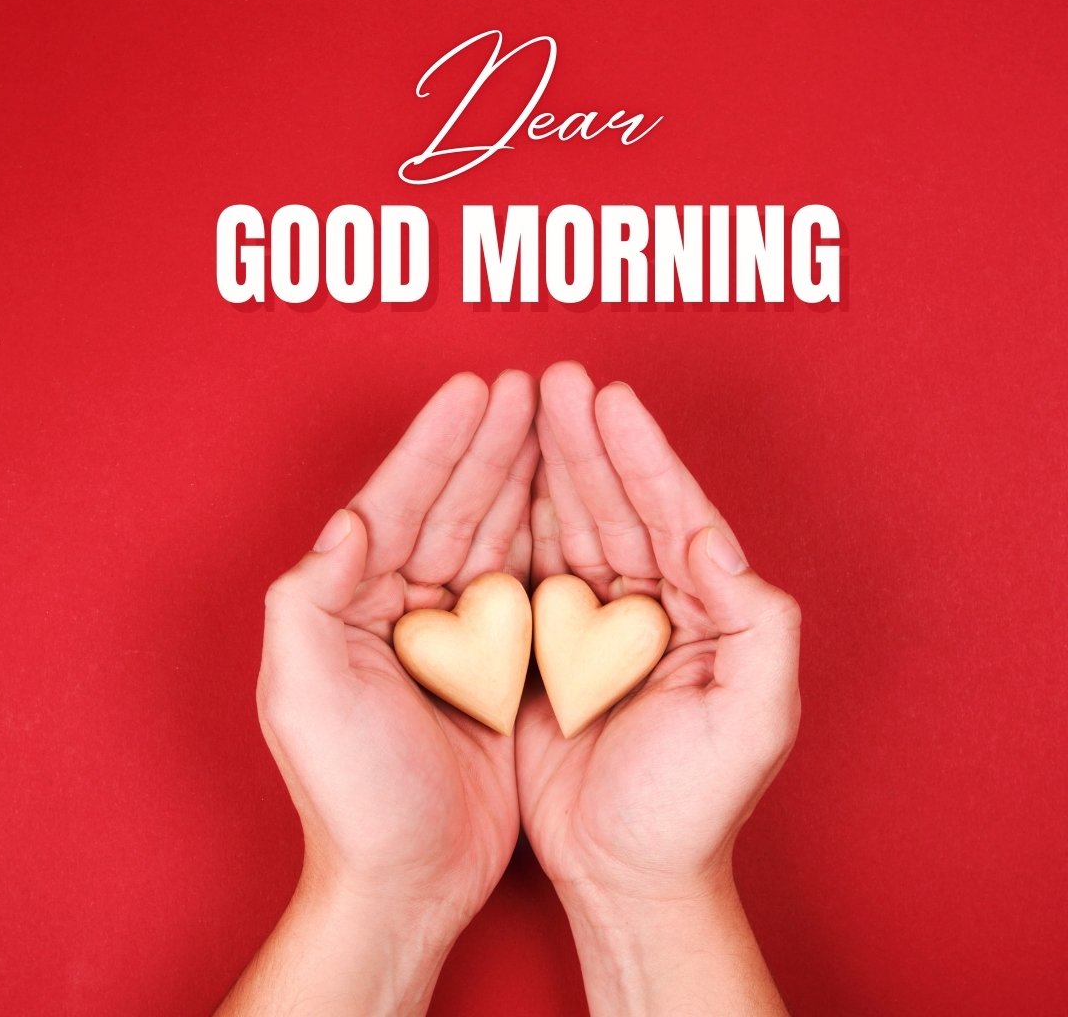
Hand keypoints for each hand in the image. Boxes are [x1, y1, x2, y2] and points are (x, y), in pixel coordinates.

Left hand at [219, 370, 537, 1015]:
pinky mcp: (498, 660)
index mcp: (352, 602)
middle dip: (488, 442)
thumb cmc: (352, 795)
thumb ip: (311, 600)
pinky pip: (524, 581)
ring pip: (491, 531)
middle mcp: (401, 604)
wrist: (407, 877)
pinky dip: (544, 534)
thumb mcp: (306, 697)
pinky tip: (566, 497)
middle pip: (452, 504)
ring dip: (519, 474)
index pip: (399, 503)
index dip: (436, 444)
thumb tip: (348, 520)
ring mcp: (454, 630)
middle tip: (528, 385)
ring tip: (551, 419)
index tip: (473, 390)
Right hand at [516, 361, 799, 1013]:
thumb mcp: (755, 718)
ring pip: (572, 527)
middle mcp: (655, 606)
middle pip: (618, 506)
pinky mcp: (550, 649)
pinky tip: (500, 482)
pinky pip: (531, 572)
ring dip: (551, 468)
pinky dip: (517, 525)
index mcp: (708, 610)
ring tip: (524, 409)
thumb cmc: (695, 806)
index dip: (642, 455)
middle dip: (587, 442)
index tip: (609, 399)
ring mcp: (598, 624)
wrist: (629, 874)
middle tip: (556, 381)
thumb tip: (710, 536)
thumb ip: (756, 621)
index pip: (673, 514)